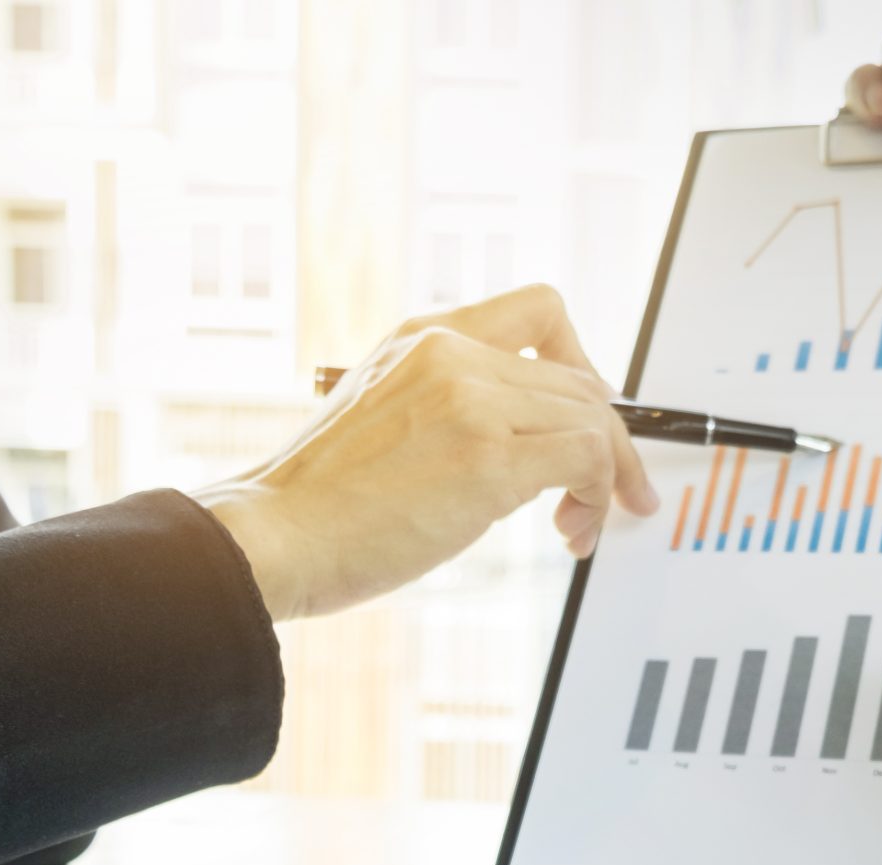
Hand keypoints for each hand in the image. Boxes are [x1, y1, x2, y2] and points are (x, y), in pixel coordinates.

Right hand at [193, 285, 656, 621]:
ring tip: (578, 526)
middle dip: (606, 444)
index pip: (541, 312)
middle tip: (602, 497)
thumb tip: (526, 435)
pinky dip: (596, 497)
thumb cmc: (321, 499)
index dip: (582, 362)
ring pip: (593, 421)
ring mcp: (472, 402)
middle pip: (580, 382)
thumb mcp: (383, 411)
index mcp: (424, 335)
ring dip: (603, 480)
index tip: (588, 413)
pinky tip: (572, 532)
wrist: (274, 535)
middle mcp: (451, 354)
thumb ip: (447, 400)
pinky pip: (586, 459)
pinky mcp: (488, 459)